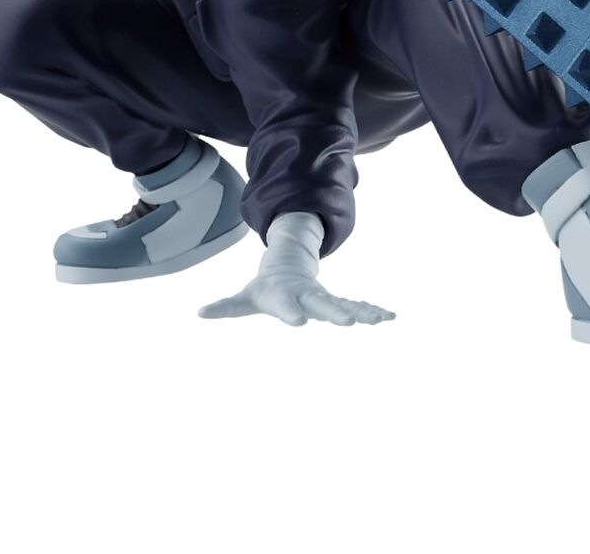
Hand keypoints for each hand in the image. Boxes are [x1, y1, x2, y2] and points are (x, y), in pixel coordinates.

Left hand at [197, 211, 394, 327]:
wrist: (288, 266)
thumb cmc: (264, 289)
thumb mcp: (245, 298)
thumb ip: (225, 306)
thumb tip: (198, 312)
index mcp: (285, 297)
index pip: (286, 306)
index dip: (290, 313)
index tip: (299, 322)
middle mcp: (308, 296)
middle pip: (323, 304)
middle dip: (335, 313)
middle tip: (349, 324)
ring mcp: (325, 297)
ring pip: (347, 303)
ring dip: (364, 311)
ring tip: (383, 318)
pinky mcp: (337, 302)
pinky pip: (358, 306)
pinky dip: (373, 311)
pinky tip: (390, 317)